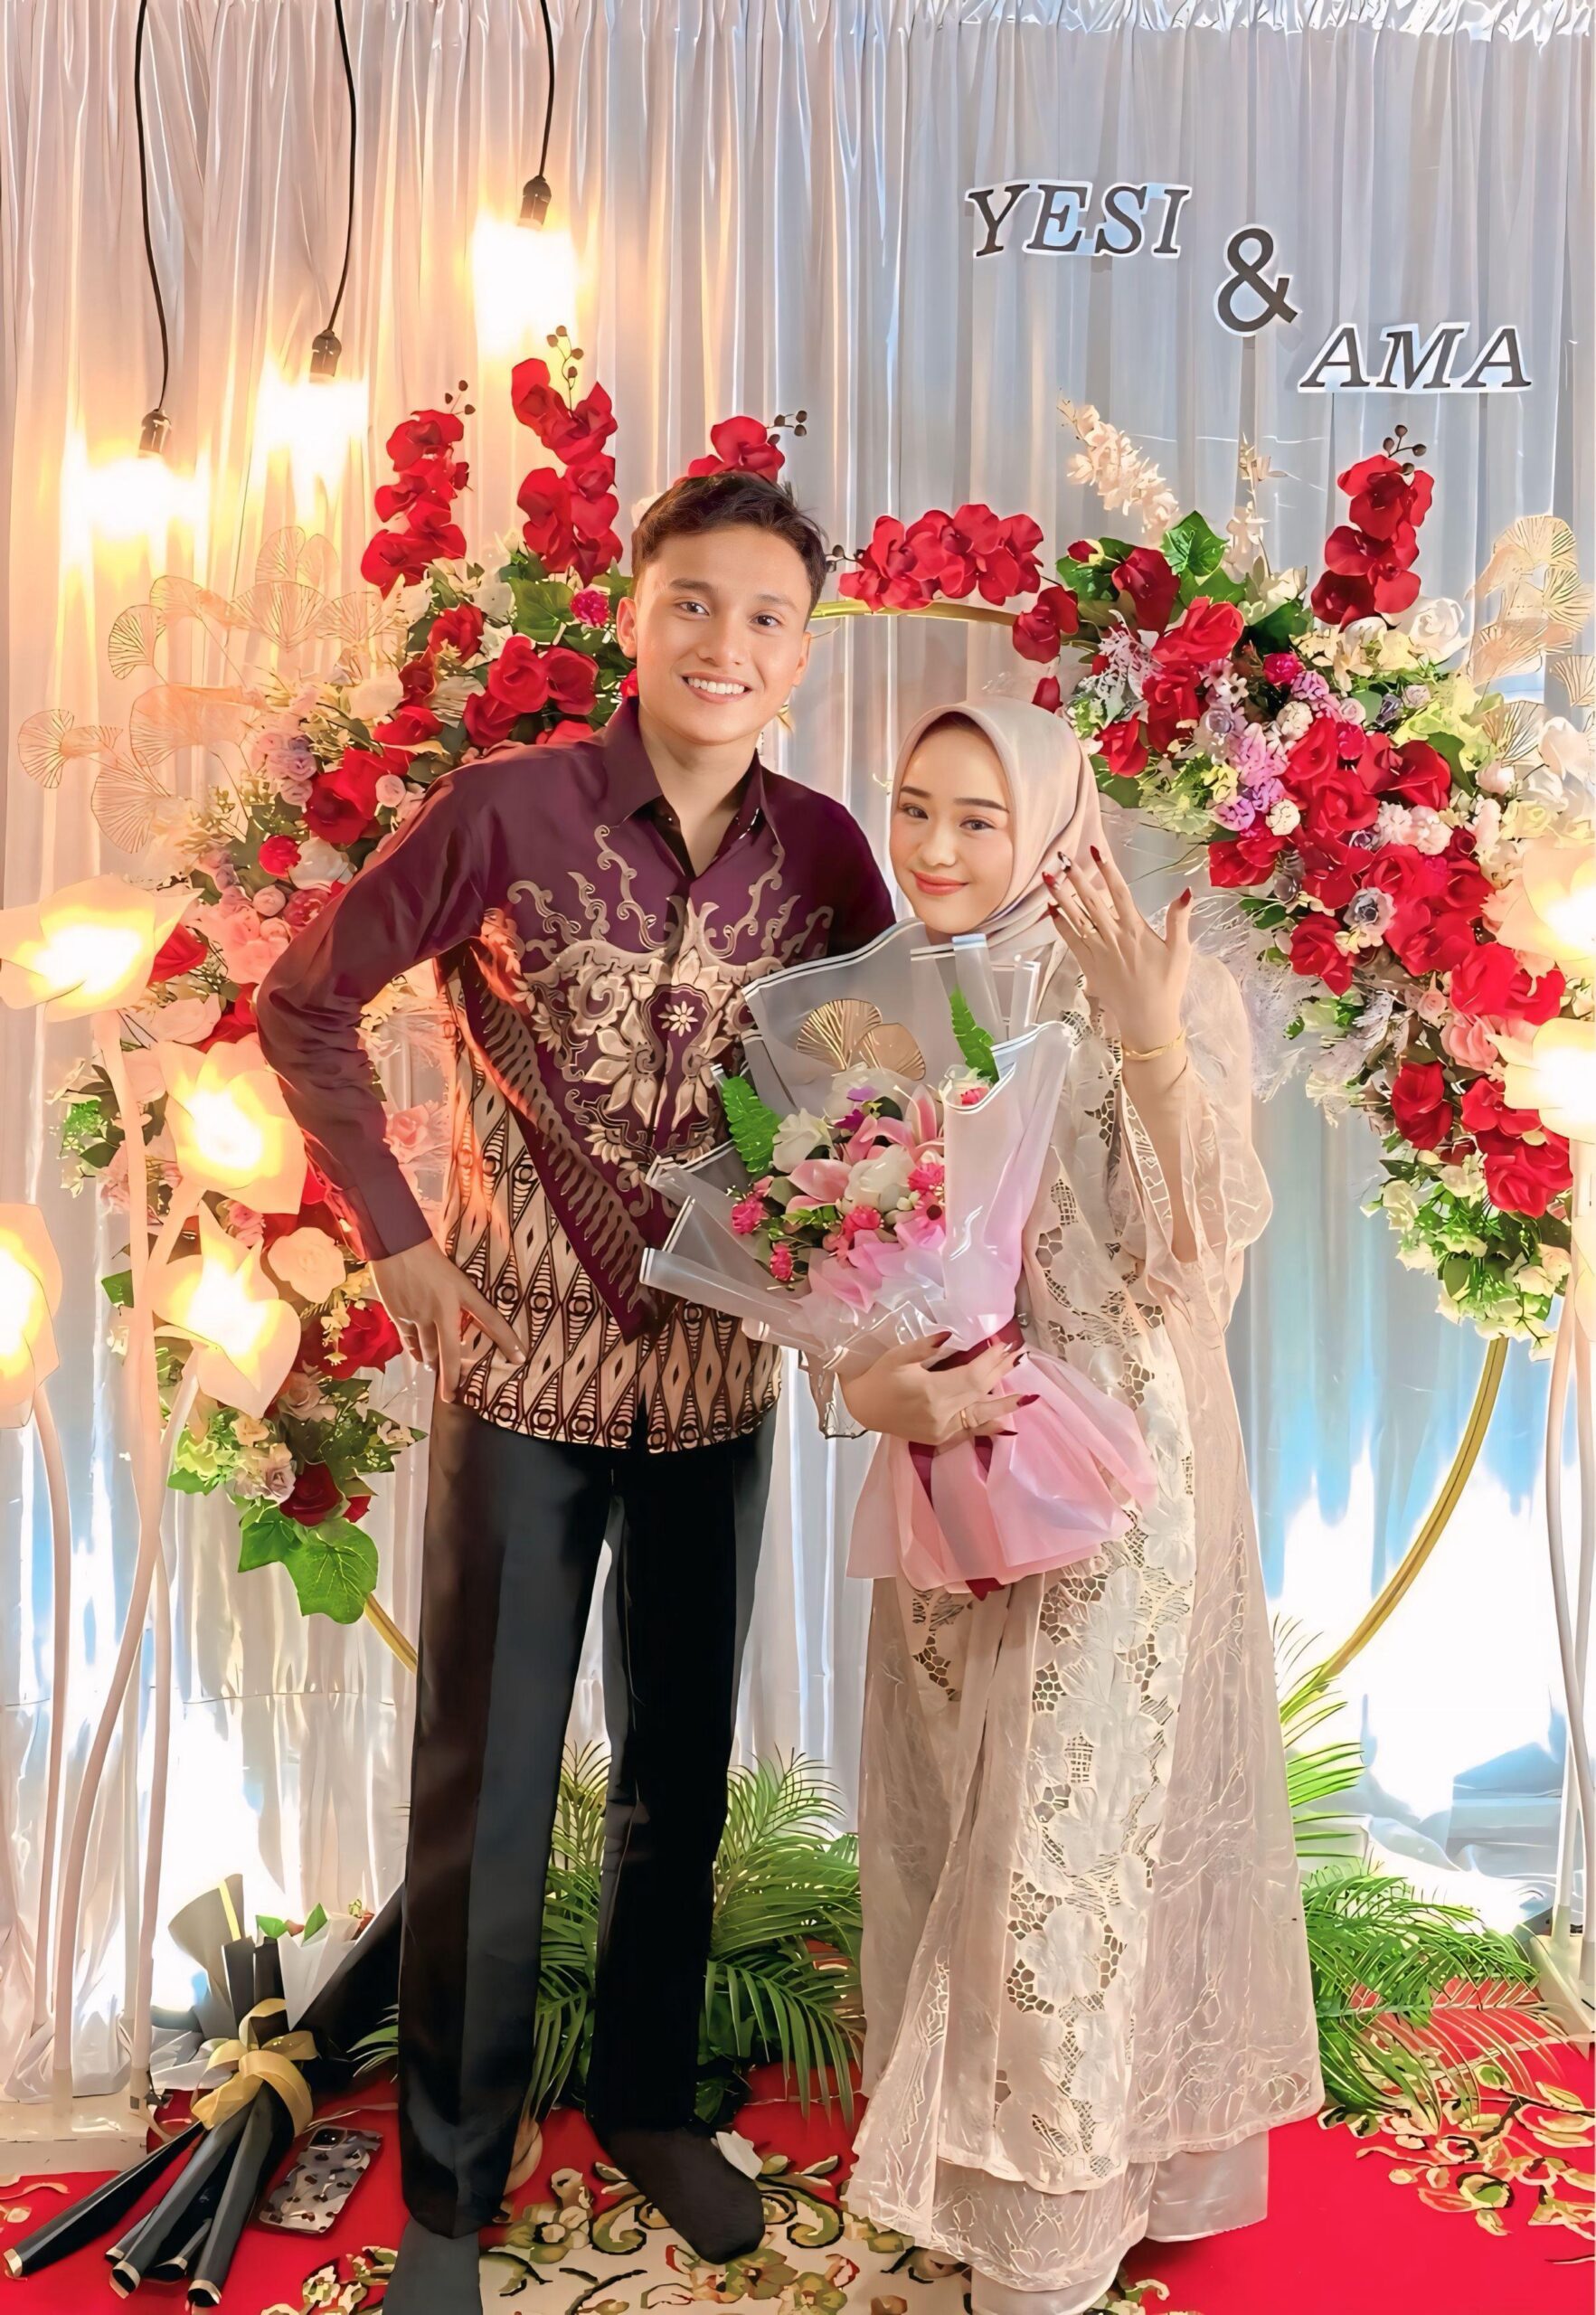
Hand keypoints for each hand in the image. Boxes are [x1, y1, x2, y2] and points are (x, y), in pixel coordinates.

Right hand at [370, 1238, 528, 1401]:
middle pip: (451, 1353)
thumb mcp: (453, 1273)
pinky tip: (418, 1357)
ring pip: (428, 1350)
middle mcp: (444, 1308)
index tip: (521, 1358)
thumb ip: (458, 1297)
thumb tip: (457, 1322)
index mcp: (463, 1292)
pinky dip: (414, 1351)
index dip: (508, 1340)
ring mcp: (420, 1314)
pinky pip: (410, 1341)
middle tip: (452, 1396)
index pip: (491, 1319)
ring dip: (433, 1363)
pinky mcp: (401, 1315)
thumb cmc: (427, 1252)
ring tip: (435, 1370)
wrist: (395, 1244)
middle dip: (451, 1379)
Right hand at [839, 1334, 1028, 1445]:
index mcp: (932, 1392)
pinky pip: (971, 1433)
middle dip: (1000, 1372)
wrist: (862, 1408)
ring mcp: (943, 1430)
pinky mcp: (941, 1438)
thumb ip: (926, 1346)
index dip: (991, 1360)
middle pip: (981, 1392)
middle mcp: (942, 1415)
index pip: (973, 1376)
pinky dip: (990, 1428)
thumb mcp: (898, 1356)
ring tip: (1028, 1395)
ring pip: (982, 1415)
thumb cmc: (878, 1378)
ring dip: (1005, 1403)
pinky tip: (1007, 1425)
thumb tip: (950, 1335)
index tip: (1003, 1344)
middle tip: (1017, 1355)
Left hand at [1045, 845, 1191, 1053]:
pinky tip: (1051, 909)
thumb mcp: (1181, 952)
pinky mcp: (1088, 965)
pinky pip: (1071, 940)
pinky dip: (1060, 924)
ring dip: (1062, 896)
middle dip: (1076, 877)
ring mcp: (1098, 951)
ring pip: (1077, 918)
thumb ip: (1179, 920)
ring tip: (1048, 877)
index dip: (1108, 870)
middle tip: (1061, 856)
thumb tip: (1186, 891)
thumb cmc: (1167, 985)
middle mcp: (1114, 937)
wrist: (1147, 1019)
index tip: (1096, 851)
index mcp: (1136, 930)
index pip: (1120, 893)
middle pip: (1092, 901)